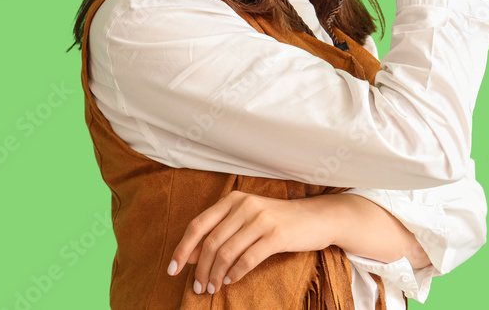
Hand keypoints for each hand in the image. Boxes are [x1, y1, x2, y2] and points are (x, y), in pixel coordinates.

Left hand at [167, 190, 335, 294]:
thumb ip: (220, 231)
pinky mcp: (277, 235)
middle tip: (197, 287)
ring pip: (227, 252)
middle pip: (211, 242)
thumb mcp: (246, 219)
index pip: (198, 224)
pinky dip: (235, 274)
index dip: (183, 248)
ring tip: (211, 289)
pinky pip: (248, 259)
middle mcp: (245, 206)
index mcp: (233, 200)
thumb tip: (192, 254)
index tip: (172, 269)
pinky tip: (231, 281)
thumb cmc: (277, 220)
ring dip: (215, 275)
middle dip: (200, 269)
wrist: (316, 217)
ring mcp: (261, 219)